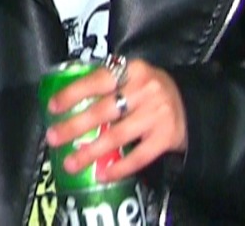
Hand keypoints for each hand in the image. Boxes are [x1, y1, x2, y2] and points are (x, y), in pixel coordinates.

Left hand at [46, 58, 187, 180]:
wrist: (192, 107)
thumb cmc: (150, 93)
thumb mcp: (133, 78)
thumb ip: (108, 86)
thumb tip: (66, 102)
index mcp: (134, 70)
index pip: (99, 80)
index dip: (73, 93)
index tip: (52, 107)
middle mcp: (146, 90)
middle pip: (104, 110)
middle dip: (74, 126)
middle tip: (53, 138)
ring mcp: (158, 114)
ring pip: (118, 136)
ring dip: (91, 151)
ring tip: (71, 163)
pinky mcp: (167, 137)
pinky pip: (139, 156)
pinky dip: (119, 167)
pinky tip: (102, 174)